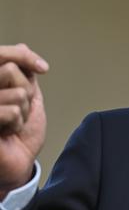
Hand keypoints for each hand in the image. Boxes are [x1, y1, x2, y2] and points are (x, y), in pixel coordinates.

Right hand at [0, 44, 48, 199]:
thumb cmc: (18, 132)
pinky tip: (5, 133)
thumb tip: (22, 47)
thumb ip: (23, 73)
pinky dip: (16, 123)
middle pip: (10, 70)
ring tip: (10, 123)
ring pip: (17, 92)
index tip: (43, 68)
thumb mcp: (27, 97)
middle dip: (25, 92)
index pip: (3, 54)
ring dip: (22, 111)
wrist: (16, 163)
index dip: (24, 57)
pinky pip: (11, 110)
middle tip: (18, 110)